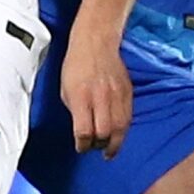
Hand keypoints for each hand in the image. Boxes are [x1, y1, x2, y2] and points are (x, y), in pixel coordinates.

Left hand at [60, 28, 131, 158]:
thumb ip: (75, 111)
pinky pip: (128, 117)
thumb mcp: (65, 89)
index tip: (81, 147)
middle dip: (100, 146)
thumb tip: (82, 129)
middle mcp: (100, 97)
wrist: (96, 43)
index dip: (82, 144)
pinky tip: (118, 135)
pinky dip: (123, 130)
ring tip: (110, 151)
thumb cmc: (76, 65)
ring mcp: (116, 95)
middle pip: (104, 132)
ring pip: (120, 128)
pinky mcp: (127, 92)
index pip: (84, 131)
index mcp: (81, 97)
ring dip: (115, 143)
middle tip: (96, 150)